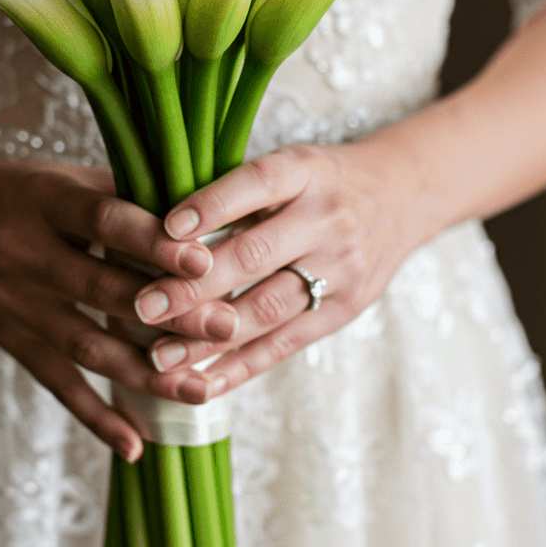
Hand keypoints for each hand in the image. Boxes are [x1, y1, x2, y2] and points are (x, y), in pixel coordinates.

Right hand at [0, 158, 238, 460]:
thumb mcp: (69, 179)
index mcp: (44, 201)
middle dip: (168, 313)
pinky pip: (58, 386)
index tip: (203, 259)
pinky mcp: (12, 341)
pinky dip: (97, 418)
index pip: (103, 220)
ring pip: (86, 347)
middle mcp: (23, 253)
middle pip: (101, 290)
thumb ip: (130, 197)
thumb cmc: (29, 194)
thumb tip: (208, 219)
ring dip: (145, 374)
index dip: (152, 242)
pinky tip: (135, 445)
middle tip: (225, 327)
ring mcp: (14, 304)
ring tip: (200, 391)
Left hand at [133, 140, 424, 390]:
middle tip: (142, 306)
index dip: (211, 206)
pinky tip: (200, 382)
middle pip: (254, 256)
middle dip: (193, 285)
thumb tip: (155, 226)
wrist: (403, 198)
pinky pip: (284, 344)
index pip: (256, 185)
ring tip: (158, 356)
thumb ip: (236, 191)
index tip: (166, 229)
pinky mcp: (343, 311)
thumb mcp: (290, 164)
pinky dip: (239, 367)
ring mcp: (339, 269)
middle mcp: (326, 219)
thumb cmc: (322, 181)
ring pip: (266, 309)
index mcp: (305, 172)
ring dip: (208, 336)